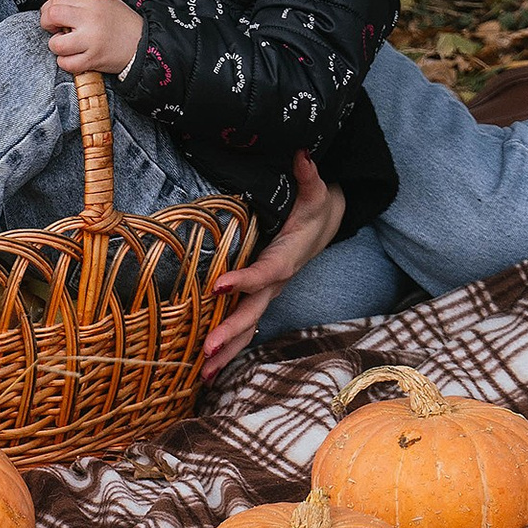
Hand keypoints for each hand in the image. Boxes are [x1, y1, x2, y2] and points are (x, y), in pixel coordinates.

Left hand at [39, 0, 142, 79]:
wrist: (145, 46)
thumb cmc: (126, 24)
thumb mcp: (109, 2)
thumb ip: (85, 2)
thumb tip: (63, 5)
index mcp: (92, 3)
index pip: (57, 2)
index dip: (48, 9)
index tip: (50, 15)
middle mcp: (90, 20)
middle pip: (52, 17)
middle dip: (46, 23)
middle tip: (53, 29)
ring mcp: (91, 41)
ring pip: (56, 44)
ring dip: (56, 45)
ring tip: (65, 45)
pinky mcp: (93, 60)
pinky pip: (67, 64)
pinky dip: (65, 62)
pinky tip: (72, 57)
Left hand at [201, 151, 344, 375]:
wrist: (325, 224)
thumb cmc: (315, 206)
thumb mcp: (316, 190)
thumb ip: (308, 175)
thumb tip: (302, 152)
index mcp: (288, 256)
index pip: (267, 272)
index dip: (246, 280)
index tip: (219, 287)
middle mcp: (277, 281)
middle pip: (254, 311)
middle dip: (231, 331)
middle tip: (207, 350)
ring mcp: (268, 294)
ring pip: (248, 327)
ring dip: (227, 351)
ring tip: (202, 375)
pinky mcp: (260, 297)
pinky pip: (244, 325)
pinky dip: (227, 348)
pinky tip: (205, 369)